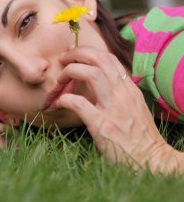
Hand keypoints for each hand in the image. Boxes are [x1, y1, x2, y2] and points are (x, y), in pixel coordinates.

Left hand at [56, 46, 177, 172]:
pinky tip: (59, 103)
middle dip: (77, 54)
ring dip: (70, 72)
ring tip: (59, 80)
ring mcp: (113, 108)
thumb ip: (120, 93)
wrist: (151, 159)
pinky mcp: (102, 125)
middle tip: (62, 60)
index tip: (74, 55)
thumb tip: (102, 82)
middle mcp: (122, 93)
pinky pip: (79, 104)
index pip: (109, 58)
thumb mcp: (134, 107)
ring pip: (90, 74)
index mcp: (129, 88)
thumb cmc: (140, 136)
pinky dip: (65, 99)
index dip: (88, 51)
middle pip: (99, 59)